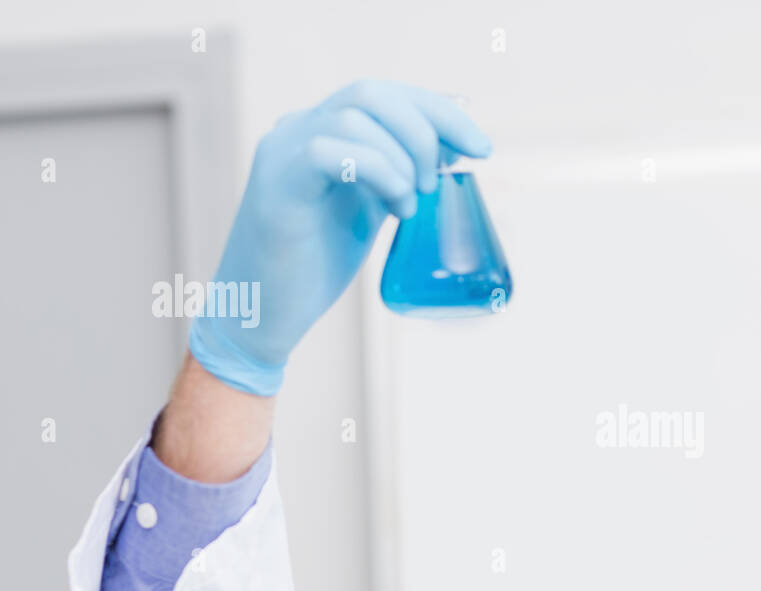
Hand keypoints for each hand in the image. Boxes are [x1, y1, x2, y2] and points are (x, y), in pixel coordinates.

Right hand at [188, 79, 492, 395]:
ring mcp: (284, 151)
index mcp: (324, 130)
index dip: (440, 111)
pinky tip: (392, 208)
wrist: (264, 312)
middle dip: (426, 130)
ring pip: (355, 116)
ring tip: (408, 205)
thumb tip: (452, 153)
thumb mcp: (370, 208)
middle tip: (436, 182)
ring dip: (400, 159)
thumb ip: (398, 176)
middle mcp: (299, 128)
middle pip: (372, 93)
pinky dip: (376, 172)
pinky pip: (330, 151)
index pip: (386, 94)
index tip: (481, 148)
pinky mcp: (278, 183)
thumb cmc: (315, 265)